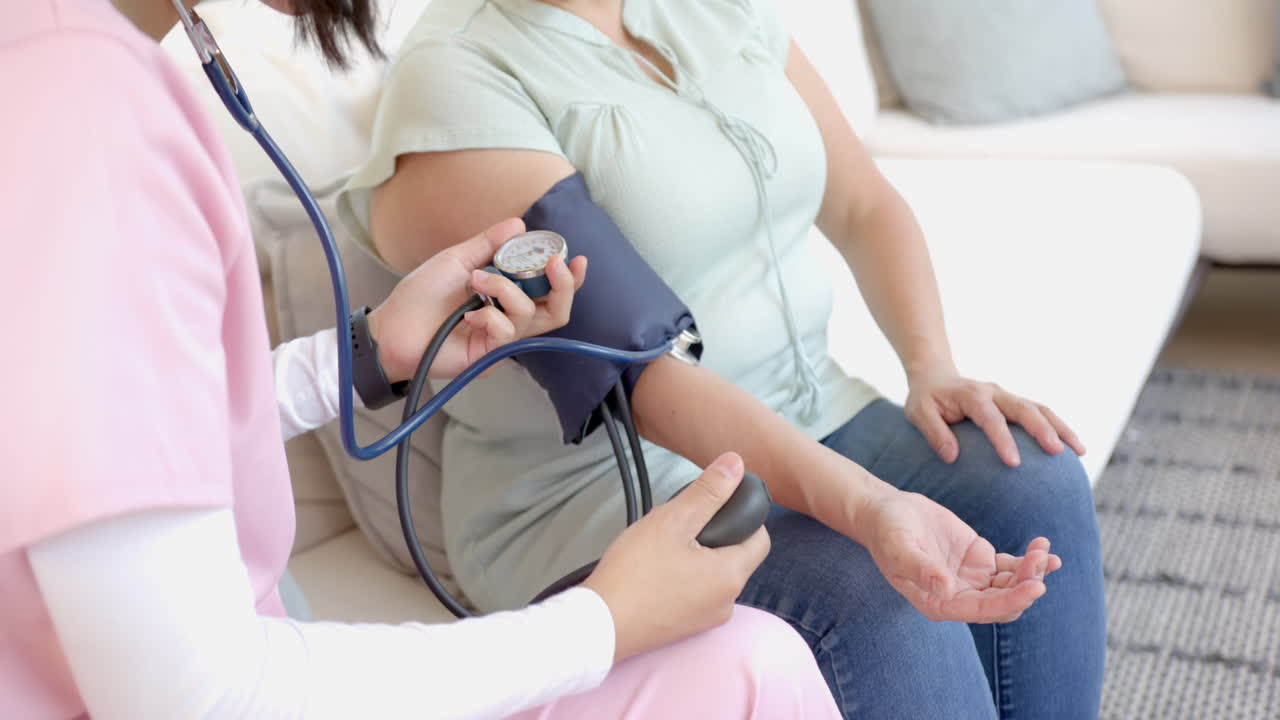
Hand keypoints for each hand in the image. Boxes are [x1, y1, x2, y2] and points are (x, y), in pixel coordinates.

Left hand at [367, 218, 587, 381]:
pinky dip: (490, 317)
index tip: (573, 258)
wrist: (391, 328)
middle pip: (557, 309)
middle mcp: (510, 317)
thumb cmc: (420, 296)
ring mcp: (501, 338)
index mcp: (507, 295)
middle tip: (553, 264)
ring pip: (532, 316)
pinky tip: (469, 315)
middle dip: (562, 285)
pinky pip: (507, 333)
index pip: (549, 289)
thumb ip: (488, 244)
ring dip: (507, 291)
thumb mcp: (456, 260)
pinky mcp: (489, 355)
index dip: (568, 277)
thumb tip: (519, 224)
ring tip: (477, 281)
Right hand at [583, 452, 770, 661]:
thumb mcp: (673, 520)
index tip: (714, 507)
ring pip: (711, 574)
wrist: (599, 625)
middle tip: (676, 524)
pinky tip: (652, 570)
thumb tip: (735, 464)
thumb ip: (708, 491)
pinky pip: (694, 594)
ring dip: (692, 555)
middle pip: (733, 556)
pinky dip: (680, 578)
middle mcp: (727, 603)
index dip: (743, 516)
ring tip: (658, 547)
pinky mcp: (684, 629)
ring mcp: (706, 620)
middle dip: (709, 534)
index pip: (760, 538)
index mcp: (731, 576)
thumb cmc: (634, 574)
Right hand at [864, 490, 1061, 622]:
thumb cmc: (887, 531)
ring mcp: (973, 579)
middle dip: (1027, 584)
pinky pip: (1011, 567)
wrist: (886, 512)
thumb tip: (946, 589)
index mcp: (940, 603)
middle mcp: (960, 597)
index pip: (984, 611)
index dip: (1012, 601)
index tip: (1035, 586)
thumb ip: (920, 568)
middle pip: (1005, 602)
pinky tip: (1046, 551)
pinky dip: (1030, 562)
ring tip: (1043, 550)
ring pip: (1012, 586)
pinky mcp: (980, 560)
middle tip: (1040, 560)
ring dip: (1032, 572)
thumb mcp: (899, 547)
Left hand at [905, 370, 1085, 466]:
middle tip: (1057, 452)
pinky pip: (1040, 412)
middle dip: (1042, 429)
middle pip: (1024, 408)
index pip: (990, 418)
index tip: (1014, 463)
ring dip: (1061, 428)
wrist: (934, 377)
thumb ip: (934, 433)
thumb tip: (952, 457)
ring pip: (1039, 408)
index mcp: (971, 395)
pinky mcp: (1014, 402)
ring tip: (1080, 451)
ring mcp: (1007, 396)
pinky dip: (1058, 427)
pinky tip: (1073, 447)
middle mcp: (994, 392)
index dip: (1003, 439)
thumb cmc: (925, 399)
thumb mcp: (918, 413)